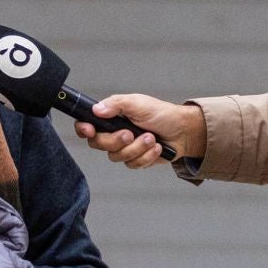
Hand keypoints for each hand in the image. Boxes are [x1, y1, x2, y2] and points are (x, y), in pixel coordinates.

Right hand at [73, 93, 205, 168]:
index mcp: (111, 117)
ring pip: (117, 157)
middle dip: (116, 140)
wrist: (183, 131)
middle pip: (99, 144)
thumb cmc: (161, 114)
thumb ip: (116, 104)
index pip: (87, 124)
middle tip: (131, 133)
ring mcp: (124, 148)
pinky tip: (156, 147)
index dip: (84, 129)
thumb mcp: (137, 103)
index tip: (89, 131)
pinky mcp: (135, 160)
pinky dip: (146, 156)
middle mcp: (114, 133)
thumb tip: (96, 109)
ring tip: (151, 138)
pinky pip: (132, 165)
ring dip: (137, 148)